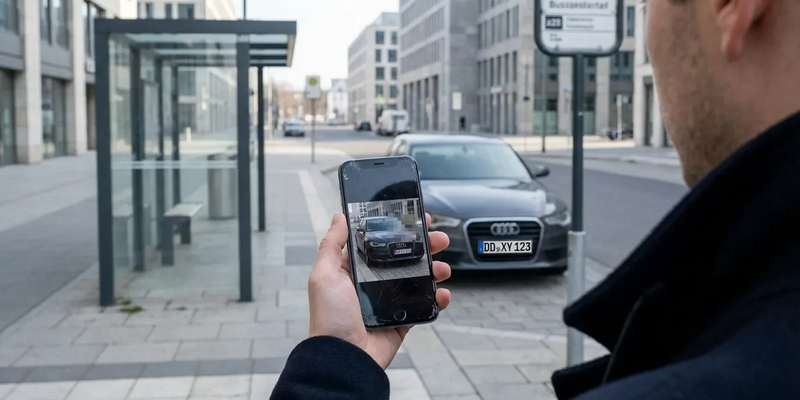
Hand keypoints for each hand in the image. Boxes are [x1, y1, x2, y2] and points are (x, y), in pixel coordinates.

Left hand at [308, 212, 451, 368]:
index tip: (414, 218)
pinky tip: (442, 293)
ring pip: (419, 278)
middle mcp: (372, 283)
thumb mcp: (324, 275)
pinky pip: (425, 305)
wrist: (344, 358)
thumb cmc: (329, 318)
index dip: (397, 229)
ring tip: (443, 268)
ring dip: (435, 270)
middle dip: (424, 246)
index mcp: (354, 270)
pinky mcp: (402, 319)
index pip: (379, 242)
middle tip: (438, 238)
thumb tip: (339, 217)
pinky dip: (437, 298)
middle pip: (404, 257)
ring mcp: (389, 301)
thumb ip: (332, 245)